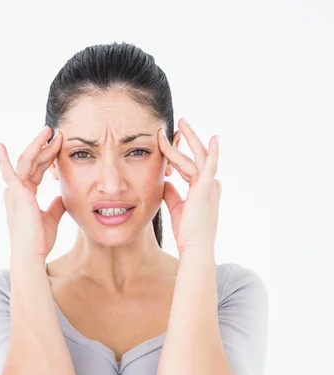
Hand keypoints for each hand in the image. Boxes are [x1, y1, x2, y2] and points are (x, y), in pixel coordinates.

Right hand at [0, 125, 64, 264]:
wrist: (32, 256)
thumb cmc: (39, 241)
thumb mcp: (52, 218)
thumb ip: (56, 206)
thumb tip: (62, 197)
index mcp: (25, 195)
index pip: (37, 170)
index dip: (48, 157)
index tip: (60, 145)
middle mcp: (18, 191)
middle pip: (32, 162)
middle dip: (44, 146)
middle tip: (56, 132)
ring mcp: (15, 193)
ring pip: (26, 162)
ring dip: (37, 146)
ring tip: (48, 131)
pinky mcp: (17, 196)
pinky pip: (9, 174)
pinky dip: (3, 160)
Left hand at [158, 118, 221, 255]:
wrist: (195, 247)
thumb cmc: (187, 233)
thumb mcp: (176, 209)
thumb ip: (172, 194)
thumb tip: (165, 182)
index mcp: (202, 190)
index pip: (189, 167)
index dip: (178, 156)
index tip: (168, 145)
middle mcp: (209, 185)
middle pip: (197, 156)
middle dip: (188, 139)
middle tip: (180, 123)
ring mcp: (209, 186)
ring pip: (196, 158)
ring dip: (187, 140)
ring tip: (180, 123)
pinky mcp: (206, 188)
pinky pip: (208, 165)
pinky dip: (212, 151)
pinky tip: (214, 138)